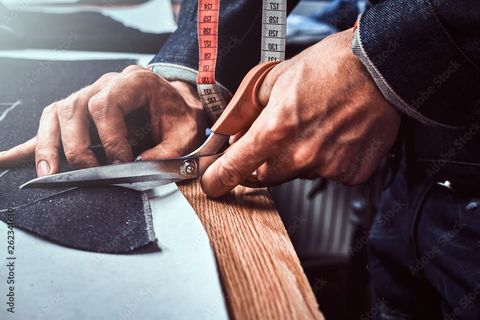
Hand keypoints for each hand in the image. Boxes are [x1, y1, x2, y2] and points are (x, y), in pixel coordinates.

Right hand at [0, 65, 207, 175]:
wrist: (179, 106)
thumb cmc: (180, 117)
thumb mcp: (185, 134)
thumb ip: (167, 152)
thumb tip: (136, 170)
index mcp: (134, 82)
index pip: (106, 105)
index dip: (109, 137)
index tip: (121, 162)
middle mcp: (106, 84)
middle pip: (74, 108)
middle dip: (77, 146)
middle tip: (89, 173)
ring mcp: (88, 95)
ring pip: (56, 114)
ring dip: (48, 146)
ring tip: (47, 174)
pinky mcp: (79, 113)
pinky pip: (50, 124)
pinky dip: (32, 144)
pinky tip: (6, 160)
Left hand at [201, 29, 400, 196]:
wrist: (381, 68)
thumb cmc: (329, 67)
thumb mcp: (273, 78)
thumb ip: (241, 111)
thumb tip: (224, 133)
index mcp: (276, 128)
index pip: (235, 167)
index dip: (219, 179)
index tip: (213, 184)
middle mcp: (301, 154)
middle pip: (265, 176)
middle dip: (264, 160)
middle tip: (280, 133)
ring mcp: (328, 167)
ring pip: (297, 174)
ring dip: (297, 158)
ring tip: (315, 126)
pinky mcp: (351, 173)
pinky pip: (326, 175)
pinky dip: (325, 160)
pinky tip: (334, 136)